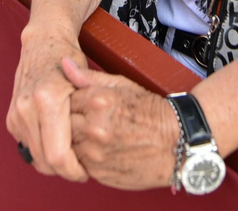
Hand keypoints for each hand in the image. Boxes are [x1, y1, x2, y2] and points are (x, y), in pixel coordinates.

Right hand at [7, 25, 89, 181]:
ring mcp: (16, 113)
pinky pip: (28, 146)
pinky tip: (57, 143)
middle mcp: (27, 108)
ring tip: (72, 156)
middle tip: (81, 169)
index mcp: (47, 100)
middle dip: (64, 170)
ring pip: (35, 157)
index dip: (73, 171)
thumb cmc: (69, 60)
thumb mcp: (87, 84)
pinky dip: (42, 151)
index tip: (86, 172)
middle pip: (45, 161)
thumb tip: (94, 150)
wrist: (43, 42)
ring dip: (53, 163)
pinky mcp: (11, 118)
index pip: (57, 155)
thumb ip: (90, 116)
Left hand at [65, 61, 177, 189]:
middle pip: (61, 125)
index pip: (63, 101)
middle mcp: (94, 128)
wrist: (177, 142)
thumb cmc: (151, 112)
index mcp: (98, 102)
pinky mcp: (98, 173)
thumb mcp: (122, 85)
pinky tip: (99, 150)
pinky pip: (78, 164)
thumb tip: (64, 64)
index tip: (79, 106)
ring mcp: (95, 153)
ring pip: (67, 146)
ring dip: (74, 142)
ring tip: (95, 136)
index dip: (70, 104)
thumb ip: (88, 77)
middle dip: (70, 123)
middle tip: (87, 122)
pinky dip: (84, 158)